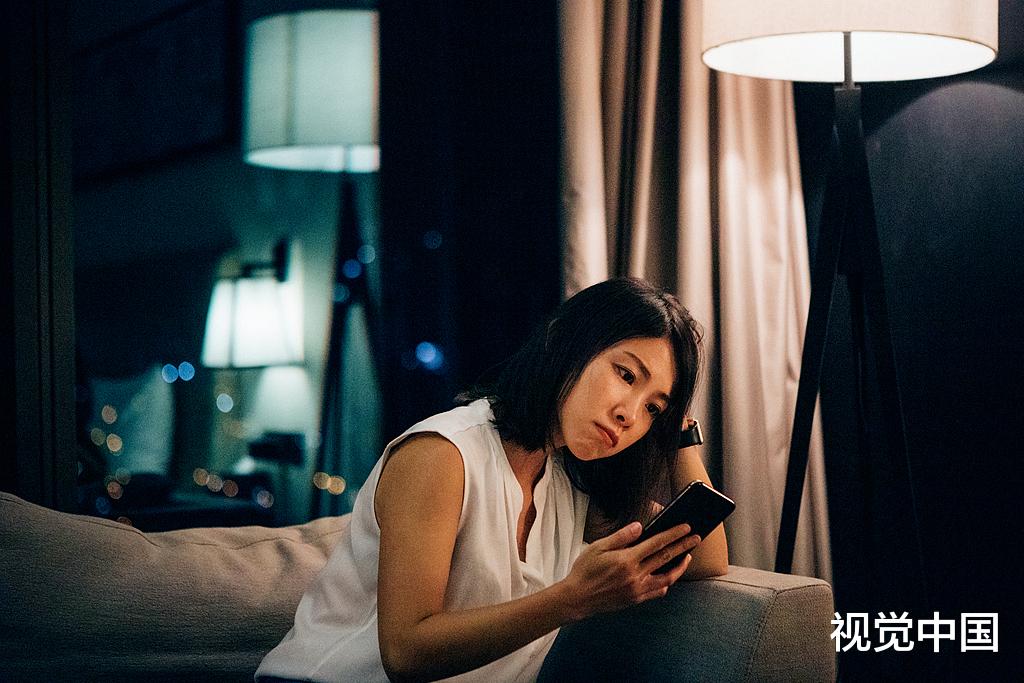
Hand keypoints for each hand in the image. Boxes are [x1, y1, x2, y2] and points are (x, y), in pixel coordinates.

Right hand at [559, 521, 700, 620]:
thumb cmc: (584, 570)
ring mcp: (637, 589)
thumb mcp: (598, 547)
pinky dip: (666, 583)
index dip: (673, 534)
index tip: (686, 527)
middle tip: (696, 538)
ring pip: (667, 578)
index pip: (656, 543)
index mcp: (626, 560)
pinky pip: (657, 592)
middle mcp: (635, 576)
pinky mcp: (635, 599)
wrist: (577, 598)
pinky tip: (669, 576)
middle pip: (666, 558)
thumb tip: (639, 527)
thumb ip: (621, 536)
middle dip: (683, 546)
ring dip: (680, 567)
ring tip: (687, 557)